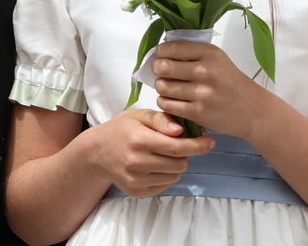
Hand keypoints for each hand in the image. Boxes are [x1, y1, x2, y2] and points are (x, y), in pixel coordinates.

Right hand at [84, 107, 215, 196]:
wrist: (96, 153)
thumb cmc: (121, 130)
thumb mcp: (139, 116)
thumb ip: (161, 119)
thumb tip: (181, 131)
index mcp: (139, 140)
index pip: (178, 147)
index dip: (198, 145)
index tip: (211, 142)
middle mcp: (137, 162)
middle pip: (180, 164)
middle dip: (183, 155)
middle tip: (174, 147)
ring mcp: (136, 179)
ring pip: (175, 176)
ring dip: (174, 166)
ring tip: (160, 156)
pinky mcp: (137, 191)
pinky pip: (165, 185)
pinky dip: (165, 176)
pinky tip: (153, 166)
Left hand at [150, 38, 264, 137]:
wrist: (254, 111)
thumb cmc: (231, 83)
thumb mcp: (217, 59)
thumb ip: (192, 53)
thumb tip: (160, 52)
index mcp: (209, 53)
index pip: (170, 47)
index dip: (161, 53)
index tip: (163, 57)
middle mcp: (205, 71)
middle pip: (163, 67)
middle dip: (157, 70)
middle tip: (162, 73)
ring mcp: (202, 93)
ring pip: (162, 86)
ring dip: (161, 87)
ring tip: (170, 88)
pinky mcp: (198, 112)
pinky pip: (167, 104)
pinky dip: (165, 102)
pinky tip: (174, 100)